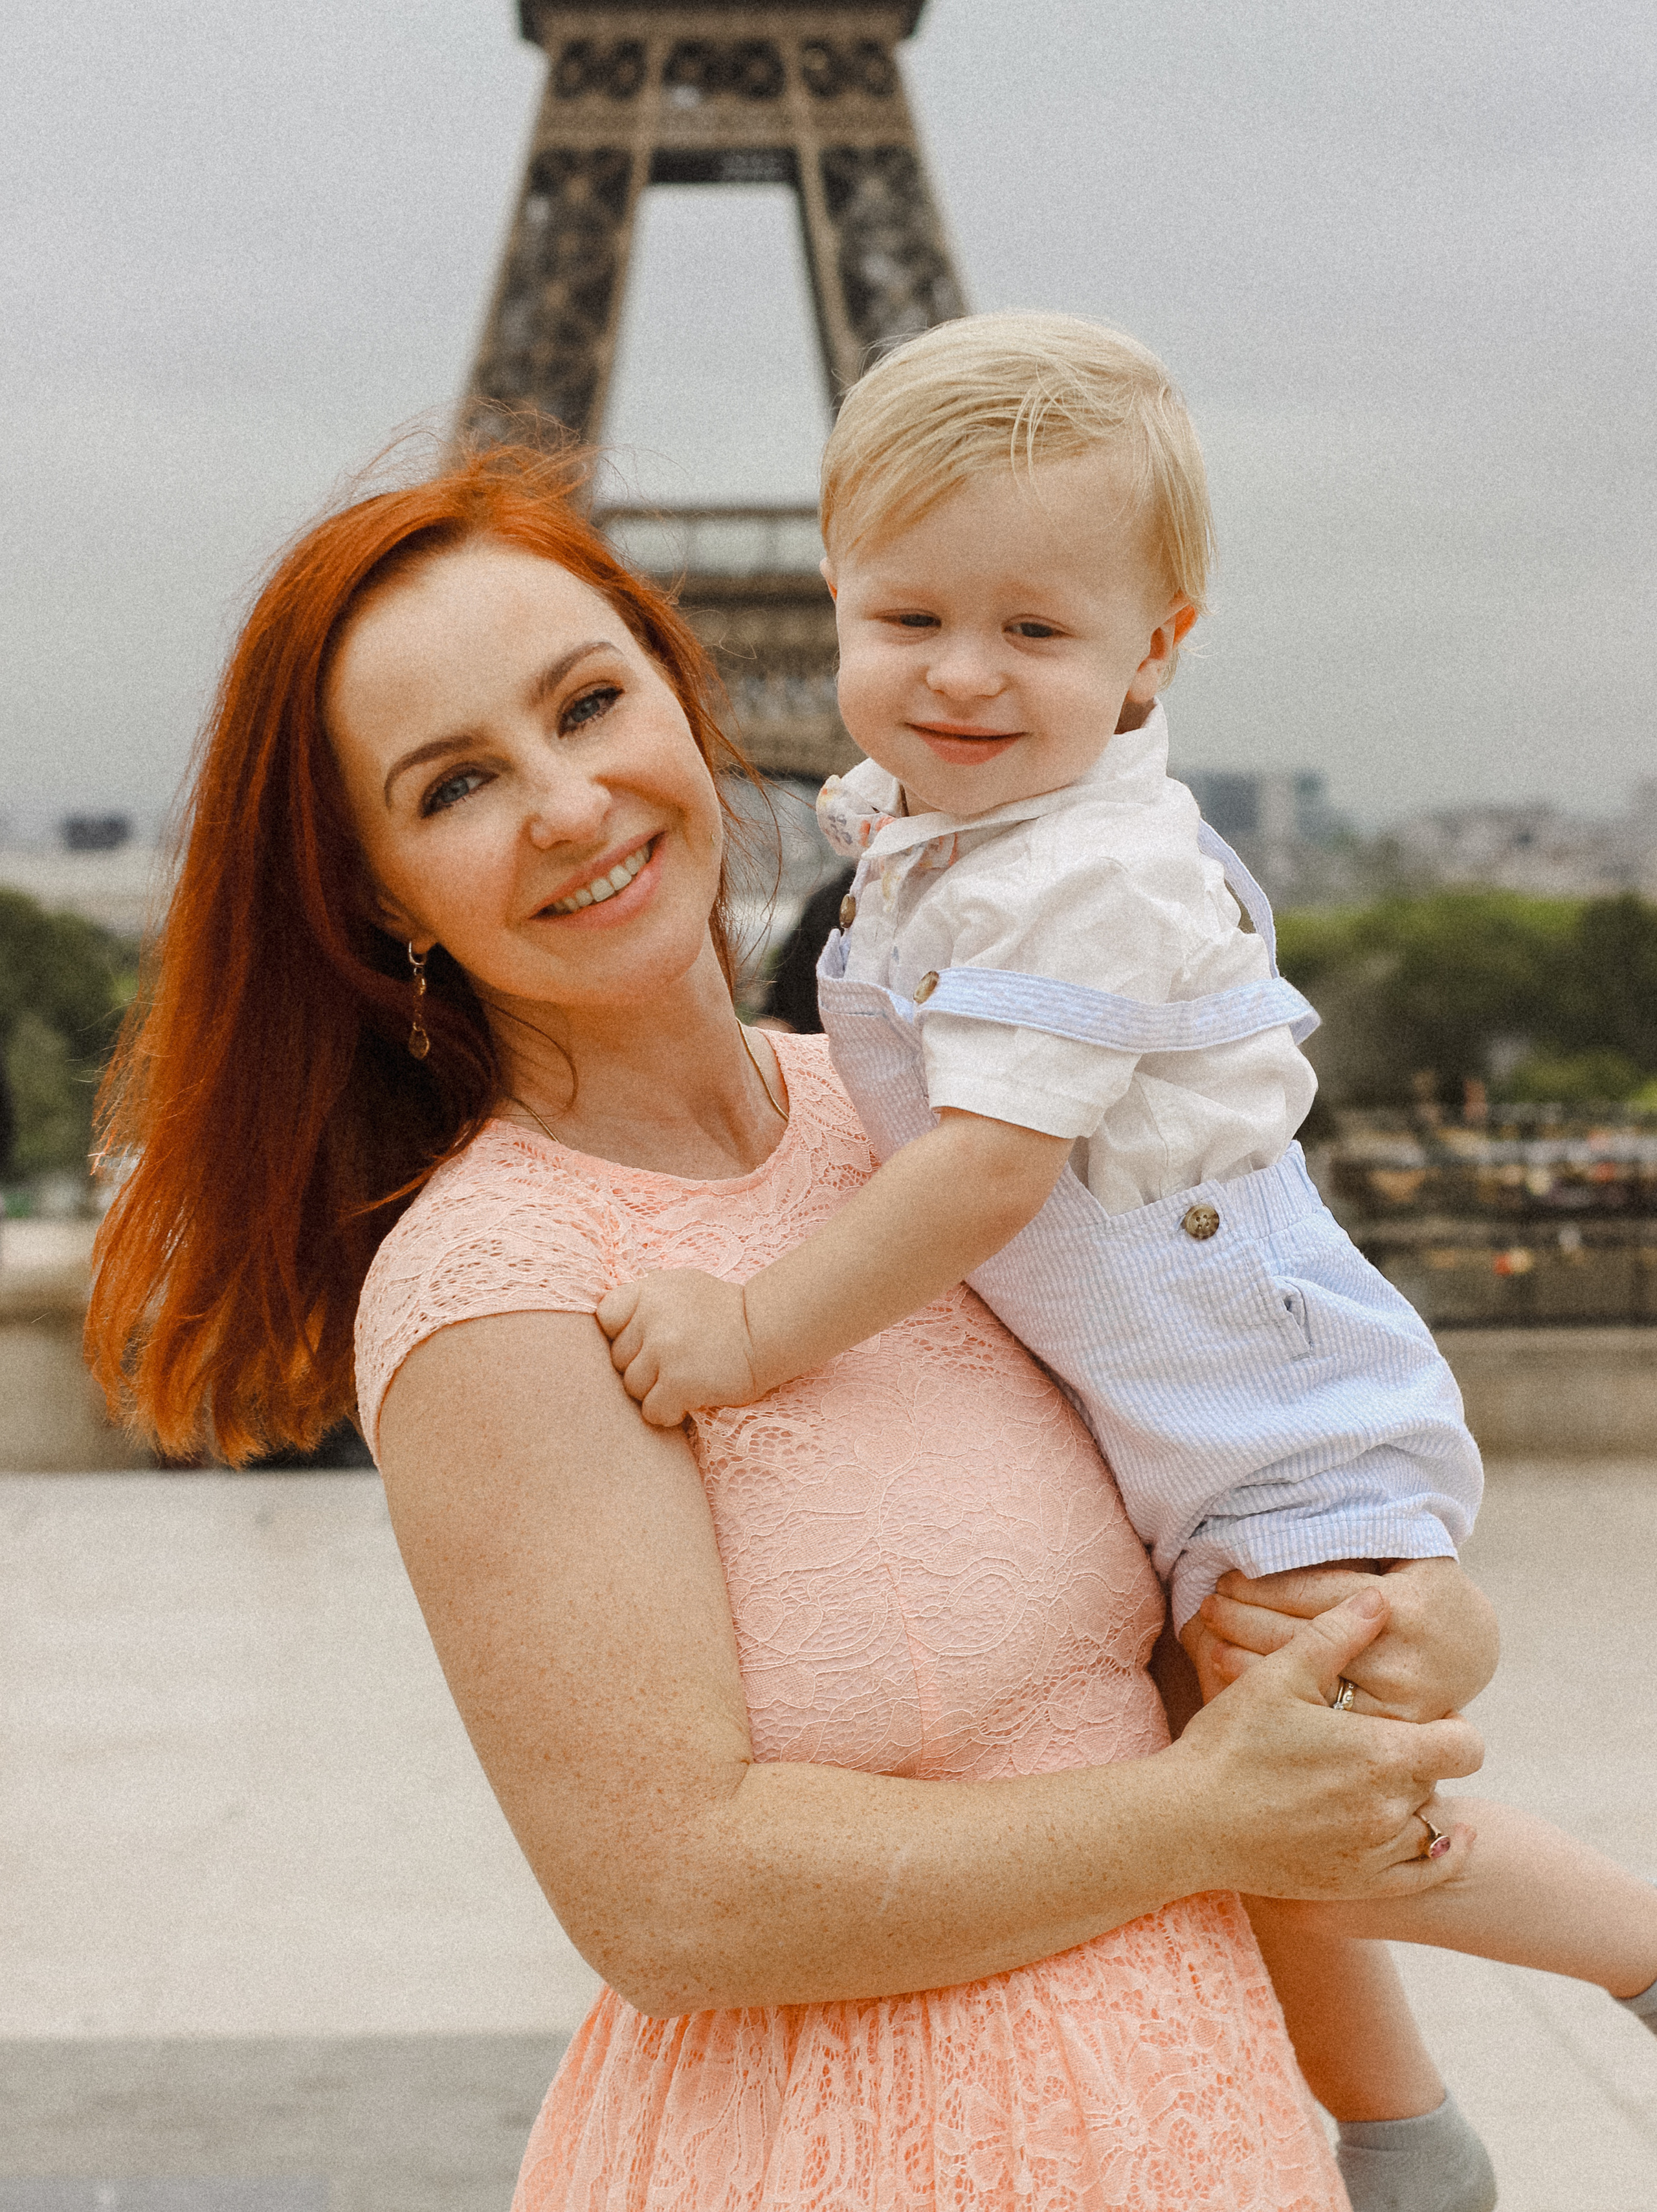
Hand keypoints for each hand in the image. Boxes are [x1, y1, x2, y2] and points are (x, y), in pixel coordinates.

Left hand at [595, 1269, 760, 1425]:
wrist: (766, 1330)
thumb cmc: (723, 1312)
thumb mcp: (679, 1288)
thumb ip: (643, 1303)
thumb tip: (605, 1324)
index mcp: (648, 1291)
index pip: (605, 1319)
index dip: (621, 1336)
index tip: (645, 1341)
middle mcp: (651, 1318)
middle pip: (617, 1360)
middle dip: (641, 1367)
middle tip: (672, 1365)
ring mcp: (664, 1350)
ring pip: (632, 1388)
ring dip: (654, 1392)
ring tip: (683, 1381)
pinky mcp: (679, 1382)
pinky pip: (652, 1411)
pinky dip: (669, 1412)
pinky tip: (689, 1400)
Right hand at [1172, 1587, 1484, 1902]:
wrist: (1188, 1820)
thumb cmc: (1231, 1742)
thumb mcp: (1280, 1675)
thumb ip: (1335, 1634)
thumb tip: (1378, 1597)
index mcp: (1381, 1754)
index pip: (1465, 1745)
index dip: (1451, 1725)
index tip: (1419, 1716)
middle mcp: (1389, 1809)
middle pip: (1441, 1779)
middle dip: (1421, 1756)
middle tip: (1378, 1740)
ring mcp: (1376, 1853)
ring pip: (1431, 1822)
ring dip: (1417, 1798)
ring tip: (1378, 1778)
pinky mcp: (1359, 1883)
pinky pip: (1427, 1874)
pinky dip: (1443, 1854)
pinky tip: (1446, 1835)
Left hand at [1186, 1557, 1499, 1721]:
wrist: (1470, 1645)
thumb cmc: (1422, 1589)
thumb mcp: (1402, 1555)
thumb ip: (1356, 1545)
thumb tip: (1281, 1529)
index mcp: (1404, 1606)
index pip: (1314, 1595)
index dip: (1262, 1586)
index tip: (1226, 1578)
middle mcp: (1401, 1660)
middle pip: (1301, 1639)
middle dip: (1245, 1619)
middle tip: (1207, 1605)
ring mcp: (1395, 1707)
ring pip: (1304, 1682)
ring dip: (1246, 1657)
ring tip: (1210, 1635)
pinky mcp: (1385, 1737)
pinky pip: (1317, 1717)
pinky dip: (1274, 1696)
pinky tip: (1236, 1676)